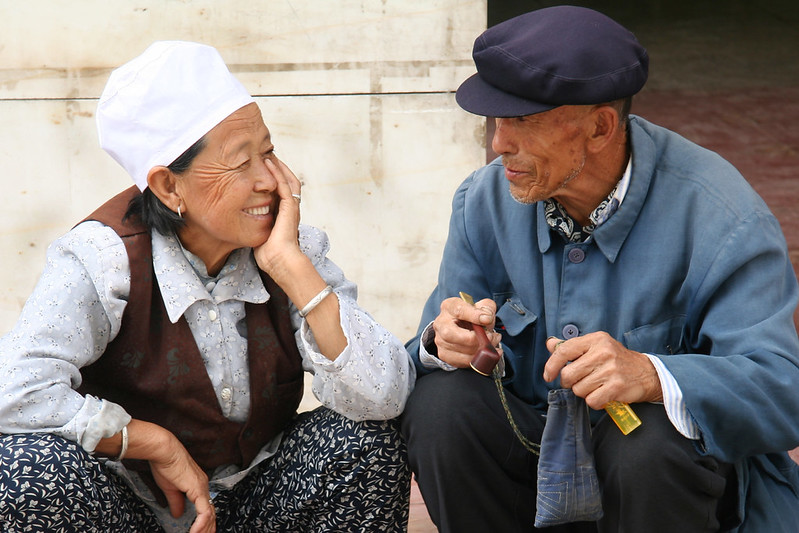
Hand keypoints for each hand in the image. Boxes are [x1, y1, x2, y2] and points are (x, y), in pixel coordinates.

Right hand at [148, 433, 214, 532]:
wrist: (164, 451)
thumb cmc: (165, 465)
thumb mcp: (170, 488)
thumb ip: (176, 502)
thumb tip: (178, 515)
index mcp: (198, 485)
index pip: (206, 507)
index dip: (205, 522)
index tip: (202, 532)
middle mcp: (203, 486)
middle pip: (211, 512)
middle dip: (208, 528)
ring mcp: (202, 487)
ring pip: (210, 514)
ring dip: (205, 529)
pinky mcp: (198, 489)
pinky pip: (204, 511)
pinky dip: (201, 524)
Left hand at [253, 156, 304, 276]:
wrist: (280, 261)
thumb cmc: (269, 254)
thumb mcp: (259, 236)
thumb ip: (254, 227)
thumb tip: (239, 225)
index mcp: (284, 215)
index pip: (281, 192)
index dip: (274, 181)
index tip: (263, 171)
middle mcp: (290, 209)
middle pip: (287, 183)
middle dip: (279, 170)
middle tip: (268, 158)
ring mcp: (292, 207)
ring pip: (288, 180)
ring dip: (279, 168)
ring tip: (270, 156)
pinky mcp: (290, 207)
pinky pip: (284, 185)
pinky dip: (278, 173)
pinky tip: (270, 163)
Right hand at [432, 297, 502, 367]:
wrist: (466, 328)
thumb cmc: (474, 317)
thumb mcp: (483, 306)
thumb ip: (487, 308)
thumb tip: (486, 318)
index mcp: (449, 307)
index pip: (458, 310)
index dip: (474, 316)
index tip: (487, 320)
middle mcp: (441, 323)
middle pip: (450, 333)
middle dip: (474, 339)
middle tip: (490, 337)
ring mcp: (440, 340)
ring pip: (458, 350)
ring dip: (480, 350)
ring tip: (493, 344)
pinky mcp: (444, 354)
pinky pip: (461, 361)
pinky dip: (477, 360)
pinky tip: (488, 354)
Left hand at [543, 331, 661, 408]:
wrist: (648, 373)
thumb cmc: (617, 360)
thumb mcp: (596, 346)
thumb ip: (572, 346)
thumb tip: (550, 344)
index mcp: (595, 339)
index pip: (563, 350)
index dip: (551, 365)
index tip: (548, 376)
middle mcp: (603, 352)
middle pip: (568, 374)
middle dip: (569, 383)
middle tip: (579, 382)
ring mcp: (610, 369)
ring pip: (578, 389)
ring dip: (584, 392)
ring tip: (596, 386)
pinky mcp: (616, 386)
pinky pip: (591, 400)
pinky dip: (595, 401)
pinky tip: (603, 395)